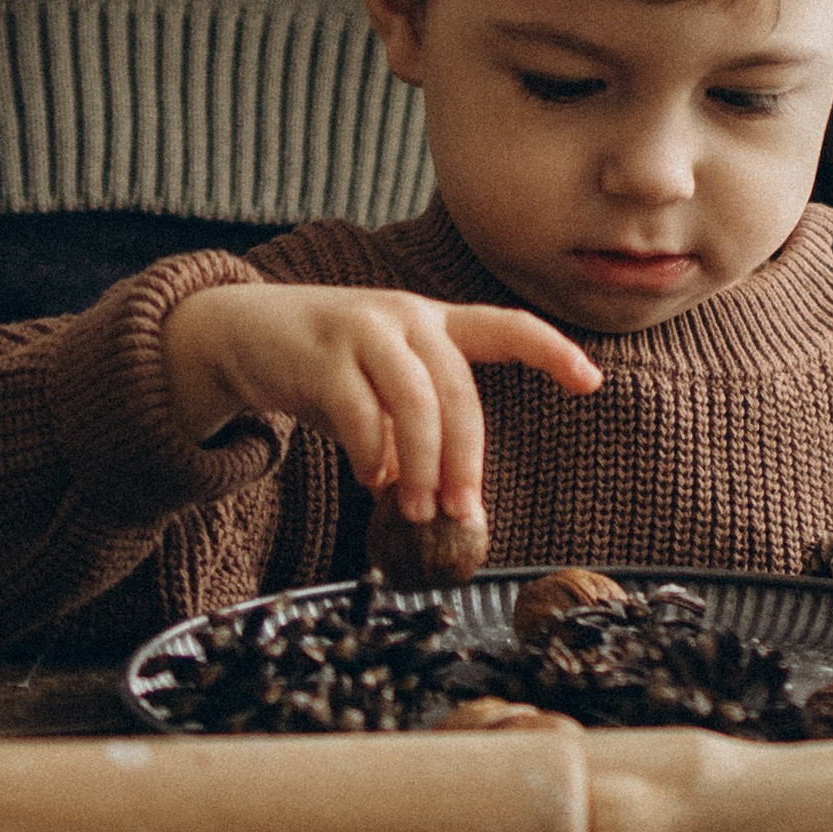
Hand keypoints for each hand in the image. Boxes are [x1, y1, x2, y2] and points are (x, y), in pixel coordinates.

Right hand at [162, 284, 599, 524]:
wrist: (240, 332)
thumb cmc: (325, 368)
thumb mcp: (380, 384)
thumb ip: (415, 426)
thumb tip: (443, 497)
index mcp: (434, 322)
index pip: (508, 326)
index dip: (552, 350)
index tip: (592, 381)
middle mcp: (407, 318)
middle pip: (458, 390)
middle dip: (467, 458)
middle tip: (462, 512)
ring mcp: (364, 331)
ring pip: (416, 402)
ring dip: (422, 465)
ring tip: (416, 510)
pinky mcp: (321, 354)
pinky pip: (359, 411)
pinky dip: (372, 453)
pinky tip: (371, 480)